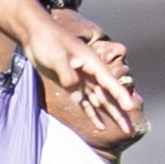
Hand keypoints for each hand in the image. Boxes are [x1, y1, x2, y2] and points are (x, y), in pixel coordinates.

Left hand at [23, 22, 137, 132]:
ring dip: (110, 114)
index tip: (130, 107)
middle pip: (108, 94)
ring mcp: (81, 79)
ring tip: (123, 129)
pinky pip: (84, 102)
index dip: (120, 94)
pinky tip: (99, 125)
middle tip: (129, 128)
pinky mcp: (70, 84)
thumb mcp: (58, 57)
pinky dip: (92, 113)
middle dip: (120, 111)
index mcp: (91, 62)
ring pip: (100, 100)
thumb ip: (69, 77)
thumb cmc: (47, 40)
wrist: (34, 33)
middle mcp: (90, 72)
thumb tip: (77, 96)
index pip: (109, 81)